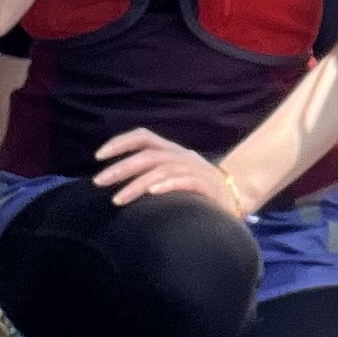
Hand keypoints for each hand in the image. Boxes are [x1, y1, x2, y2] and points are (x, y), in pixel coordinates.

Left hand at [95, 128, 249, 211]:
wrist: (239, 194)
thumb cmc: (199, 188)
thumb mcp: (175, 174)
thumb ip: (152, 172)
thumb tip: (117, 179)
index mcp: (172, 151)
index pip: (143, 137)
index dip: (120, 142)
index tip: (98, 156)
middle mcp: (181, 156)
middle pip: (146, 156)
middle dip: (119, 168)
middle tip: (98, 182)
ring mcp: (195, 170)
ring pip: (160, 171)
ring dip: (136, 185)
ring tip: (117, 200)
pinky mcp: (207, 186)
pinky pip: (185, 182)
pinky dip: (167, 186)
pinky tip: (152, 193)